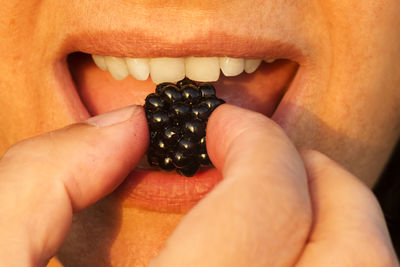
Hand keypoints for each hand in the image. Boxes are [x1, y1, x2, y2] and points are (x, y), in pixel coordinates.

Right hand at [0, 104, 396, 266]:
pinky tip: (279, 254)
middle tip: (274, 155)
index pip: (267, 206)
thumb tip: (122, 132)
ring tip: (287, 198)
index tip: (225, 124)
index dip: (254, 140)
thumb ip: (43, 184)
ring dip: (338, 226)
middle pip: (353, 256)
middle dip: (322, 181)